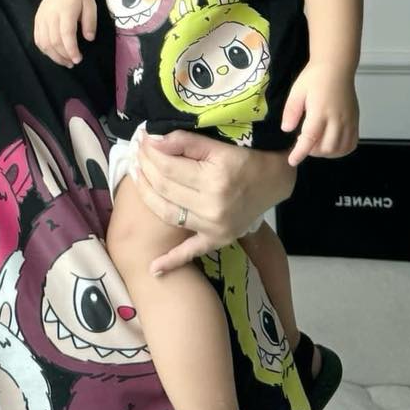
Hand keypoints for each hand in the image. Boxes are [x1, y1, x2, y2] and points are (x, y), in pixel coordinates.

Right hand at [34, 0, 96, 65]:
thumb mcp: (90, 4)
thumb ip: (91, 22)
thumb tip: (89, 38)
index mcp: (65, 11)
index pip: (66, 34)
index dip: (71, 49)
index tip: (78, 59)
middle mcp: (50, 15)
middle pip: (54, 41)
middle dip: (63, 56)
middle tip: (73, 62)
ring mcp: (41, 18)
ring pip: (44, 42)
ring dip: (54, 56)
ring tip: (65, 62)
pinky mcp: (37, 20)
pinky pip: (38, 39)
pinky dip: (45, 50)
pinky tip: (54, 54)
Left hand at [129, 129, 295, 274]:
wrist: (273, 181)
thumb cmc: (245, 159)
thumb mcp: (219, 145)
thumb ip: (185, 142)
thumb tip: (152, 141)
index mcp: (214, 181)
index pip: (168, 167)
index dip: (150, 152)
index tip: (141, 140)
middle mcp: (212, 208)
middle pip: (165, 187)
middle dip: (145, 168)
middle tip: (136, 154)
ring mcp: (215, 228)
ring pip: (168, 213)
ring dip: (147, 196)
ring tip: (136, 178)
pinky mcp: (218, 239)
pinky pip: (192, 252)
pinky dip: (172, 261)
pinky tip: (153, 269)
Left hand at [282, 62, 358, 165]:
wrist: (336, 66)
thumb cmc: (315, 77)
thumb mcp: (297, 91)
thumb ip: (291, 111)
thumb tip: (286, 130)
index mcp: (320, 111)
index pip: (310, 138)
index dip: (300, 152)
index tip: (292, 160)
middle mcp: (337, 118)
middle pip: (326, 147)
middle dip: (312, 151)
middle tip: (303, 143)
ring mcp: (349, 121)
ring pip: (340, 149)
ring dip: (326, 153)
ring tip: (316, 144)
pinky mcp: (355, 120)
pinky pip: (352, 143)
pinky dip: (341, 150)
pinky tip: (331, 145)